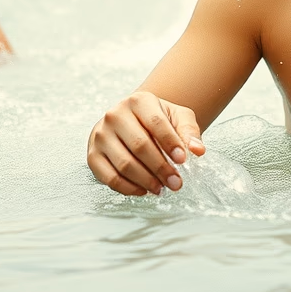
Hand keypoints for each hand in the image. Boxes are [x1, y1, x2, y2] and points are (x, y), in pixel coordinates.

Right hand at [87, 91, 206, 195]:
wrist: (133, 122)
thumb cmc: (158, 120)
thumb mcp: (177, 117)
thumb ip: (189, 131)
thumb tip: (197, 150)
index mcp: (137, 101)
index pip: (156, 123)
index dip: (171, 143)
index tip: (183, 160)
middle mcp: (115, 115)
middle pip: (140, 146)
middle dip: (161, 168)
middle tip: (176, 183)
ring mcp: (101, 135)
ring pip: (124, 164)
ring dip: (146, 180)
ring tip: (162, 188)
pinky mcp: (93, 155)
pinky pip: (109, 177)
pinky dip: (128, 188)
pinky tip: (144, 190)